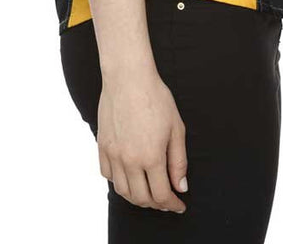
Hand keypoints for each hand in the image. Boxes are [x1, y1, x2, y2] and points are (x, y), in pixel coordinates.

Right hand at [96, 67, 188, 212]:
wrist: (128, 77)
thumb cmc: (155, 98)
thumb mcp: (176, 128)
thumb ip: (179, 161)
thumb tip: (181, 186)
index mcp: (151, 157)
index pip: (161, 195)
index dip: (172, 205)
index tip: (179, 205)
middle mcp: (129, 160)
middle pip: (141, 198)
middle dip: (156, 205)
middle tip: (166, 200)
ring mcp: (113, 154)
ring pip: (122, 191)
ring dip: (137, 197)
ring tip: (148, 191)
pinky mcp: (102, 145)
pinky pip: (107, 175)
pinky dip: (119, 182)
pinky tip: (129, 176)